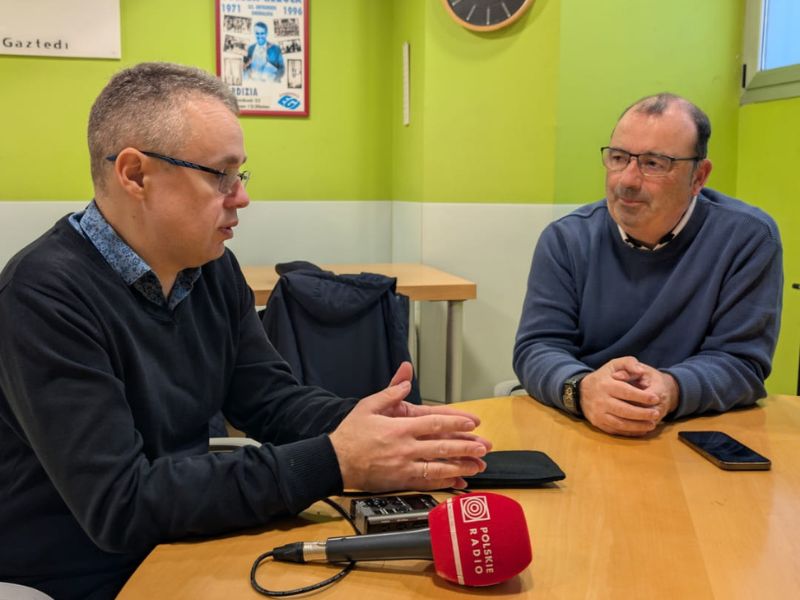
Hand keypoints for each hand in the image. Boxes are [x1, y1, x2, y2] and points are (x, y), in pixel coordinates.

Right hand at [329, 362, 491, 491]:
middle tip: (484, 445)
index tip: (472, 422)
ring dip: (460, 466)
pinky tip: (458, 482)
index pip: (434, 423)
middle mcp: (405, 448)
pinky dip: (445, 483)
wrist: (335, 462)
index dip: (455, 422)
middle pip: (441, 446)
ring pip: (438, 467)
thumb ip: (391, 392)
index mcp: (399, 427)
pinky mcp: (400, 481)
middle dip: (465, 446)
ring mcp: (404, 466)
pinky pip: (427, 482)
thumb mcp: (368, 406)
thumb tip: (406, 377)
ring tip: (478, 465)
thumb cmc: (351, 434)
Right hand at [580, 356, 678, 436]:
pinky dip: (630, 432)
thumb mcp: (614, 365)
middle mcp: (601, 400)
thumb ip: (629, 363)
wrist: (581, 392)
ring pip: (621, 423)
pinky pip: (616, 430)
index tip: (656, 398)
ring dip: (638, 426)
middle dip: (643, 413)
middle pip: (624, 410)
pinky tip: (641, 430)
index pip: (626, 392)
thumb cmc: (603, 378)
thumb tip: (640, 371)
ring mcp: (599, 414)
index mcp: (605, 385)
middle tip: (656, 413)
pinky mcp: (598, 424)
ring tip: (652, 424)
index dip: (642, 396)